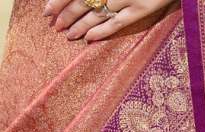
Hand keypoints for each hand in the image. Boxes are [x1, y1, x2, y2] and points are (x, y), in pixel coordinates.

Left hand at [44, 0, 175, 42]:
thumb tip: (86, 0)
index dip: (58, 1)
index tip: (47, 11)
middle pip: (81, 0)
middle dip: (65, 14)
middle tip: (54, 26)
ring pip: (95, 13)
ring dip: (79, 25)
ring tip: (68, 35)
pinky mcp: (140, 10)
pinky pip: (116, 22)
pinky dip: (101, 30)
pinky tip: (88, 39)